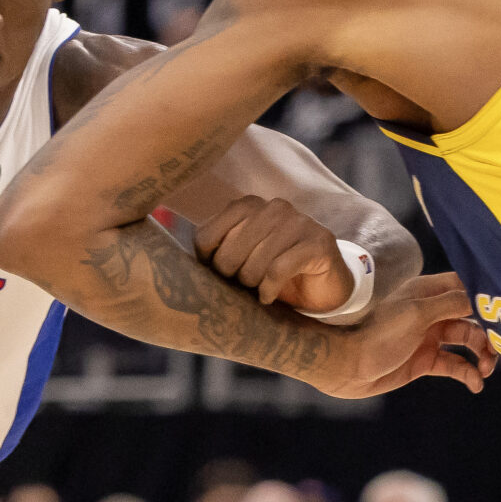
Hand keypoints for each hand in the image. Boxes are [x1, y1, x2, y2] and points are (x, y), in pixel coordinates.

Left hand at [193, 196, 351, 311]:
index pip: (206, 236)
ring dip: (252, 285)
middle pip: (228, 251)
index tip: (222, 276)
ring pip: (254, 262)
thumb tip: (177, 267)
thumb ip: (214, 253)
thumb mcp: (239, 260)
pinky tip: (269, 296)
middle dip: (233, 277)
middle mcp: (273, 207)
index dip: (209, 263)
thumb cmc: (273, 273)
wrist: (323, 287)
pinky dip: (269, 290)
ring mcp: (298, 222)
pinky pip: (278, 270)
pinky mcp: (318, 242)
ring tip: (259, 290)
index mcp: (248, 205)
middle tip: (244, 285)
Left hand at [307, 274, 493, 398]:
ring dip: (483, 354)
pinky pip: (455, 365)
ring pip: (468, 342)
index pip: (466, 287)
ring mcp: (428, 336)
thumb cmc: (376, 333)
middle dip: (490, 332)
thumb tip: (482, 296)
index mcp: (427, 292)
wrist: (345, 366)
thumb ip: (450, 303)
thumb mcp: (416, 313)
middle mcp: (431, 311)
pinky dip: (468, 373)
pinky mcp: (424, 360)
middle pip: (474, 317)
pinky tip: (476, 384)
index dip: (487, 297)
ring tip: (487, 370)